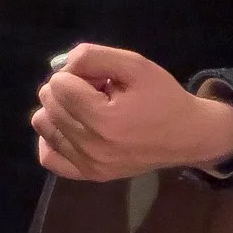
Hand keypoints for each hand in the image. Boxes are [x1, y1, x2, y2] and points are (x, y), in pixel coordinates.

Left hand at [32, 43, 232, 180]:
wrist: (189, 136)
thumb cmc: (163, 98)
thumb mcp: (135, 64)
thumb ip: (93, 56)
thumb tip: (61, 67)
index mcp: (105, 120)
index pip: (58, 84)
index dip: (77, 73)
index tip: (101, 79)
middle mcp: (93, 148)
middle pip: (49, 103)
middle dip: (70, 89)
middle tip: (99, 92)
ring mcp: (89, 165)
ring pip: (43, 124)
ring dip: (59, 109)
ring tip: (88, 108)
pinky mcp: (90, 175)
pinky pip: (49, 157)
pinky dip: (53, 138)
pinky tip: (71, 127)